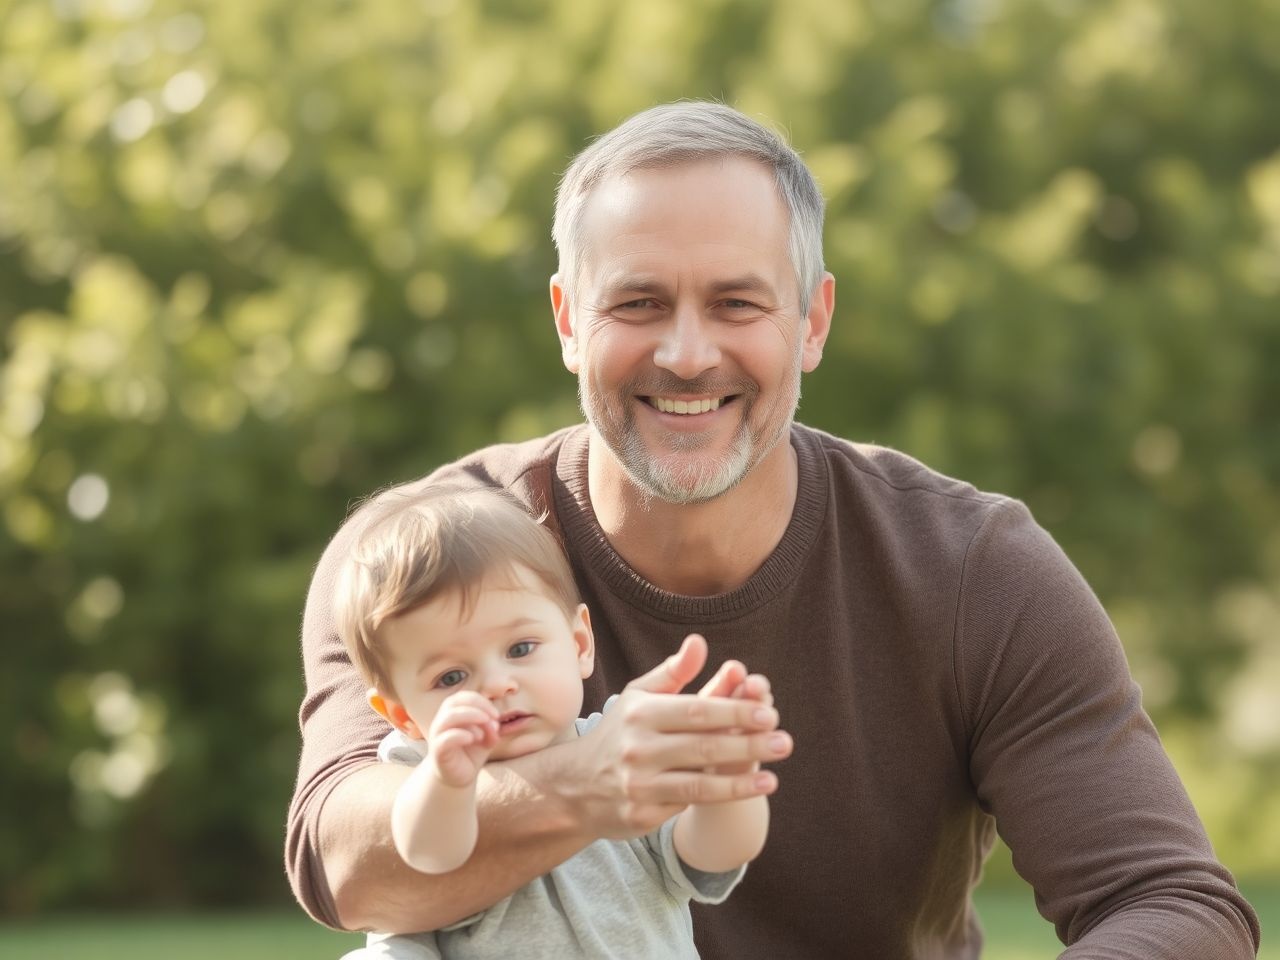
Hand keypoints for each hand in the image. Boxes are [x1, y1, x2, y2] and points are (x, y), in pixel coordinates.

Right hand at [427, 691, 499, 787]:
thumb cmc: (472, 752)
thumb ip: (492, 729)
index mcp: (453, 712)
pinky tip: (472, 739)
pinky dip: (460, 735)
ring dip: (470, 718)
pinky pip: (445, 739)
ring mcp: (438, 735)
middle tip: (493, 719)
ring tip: (482, 733)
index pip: (464, 697)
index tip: (496, 715)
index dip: (481, 702)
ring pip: (448, 717)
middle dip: (477, 706)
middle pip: (453, 702)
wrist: (459, 776)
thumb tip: (494, 725)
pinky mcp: (438, 751)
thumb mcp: (487, 738)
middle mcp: (442, 721)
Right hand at [566, 634, 791, 838]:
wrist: (575, 786)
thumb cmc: (620, 732)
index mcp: (640, 714)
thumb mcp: (639, 697)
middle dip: (747, 746)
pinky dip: (720, 799)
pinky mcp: (642, 815)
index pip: (696, 711)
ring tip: (774, 779)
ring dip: (740, 783)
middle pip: (702, 748)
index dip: (734, 712)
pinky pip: (687, 807)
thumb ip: (674, 673)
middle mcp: (638, 749)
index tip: (768, 712)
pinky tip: (748, 792)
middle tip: (784, 742)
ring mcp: (639, 785)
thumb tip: (700, 642)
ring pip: (698, 785)